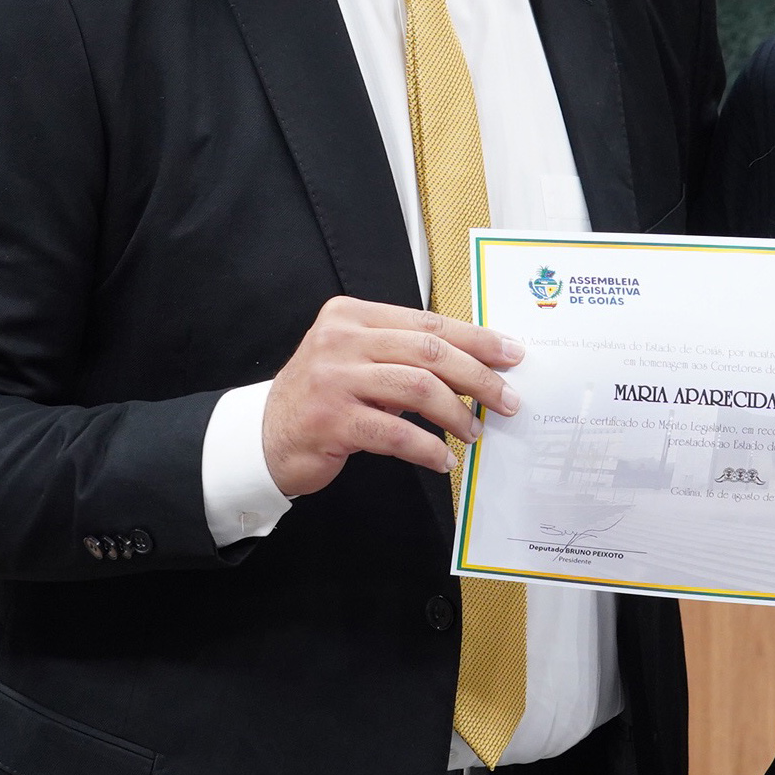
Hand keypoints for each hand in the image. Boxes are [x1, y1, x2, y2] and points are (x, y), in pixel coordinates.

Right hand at [260, 298, 523, 497]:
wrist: (264, 437)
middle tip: (507, 399)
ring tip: (475, 431)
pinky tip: (442, 459)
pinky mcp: (331, 421)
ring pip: (418, 388)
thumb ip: (401, 352)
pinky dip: (428, 448)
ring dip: (456, 413)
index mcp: (352, 315)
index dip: (475, 338)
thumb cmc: (322, 398)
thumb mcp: (356, 360)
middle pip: (429, 351)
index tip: (510, 353)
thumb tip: (473, 363)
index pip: (428, 322)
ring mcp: (334, 379)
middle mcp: (341, 339)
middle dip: (477, 376)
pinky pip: (396, 434)